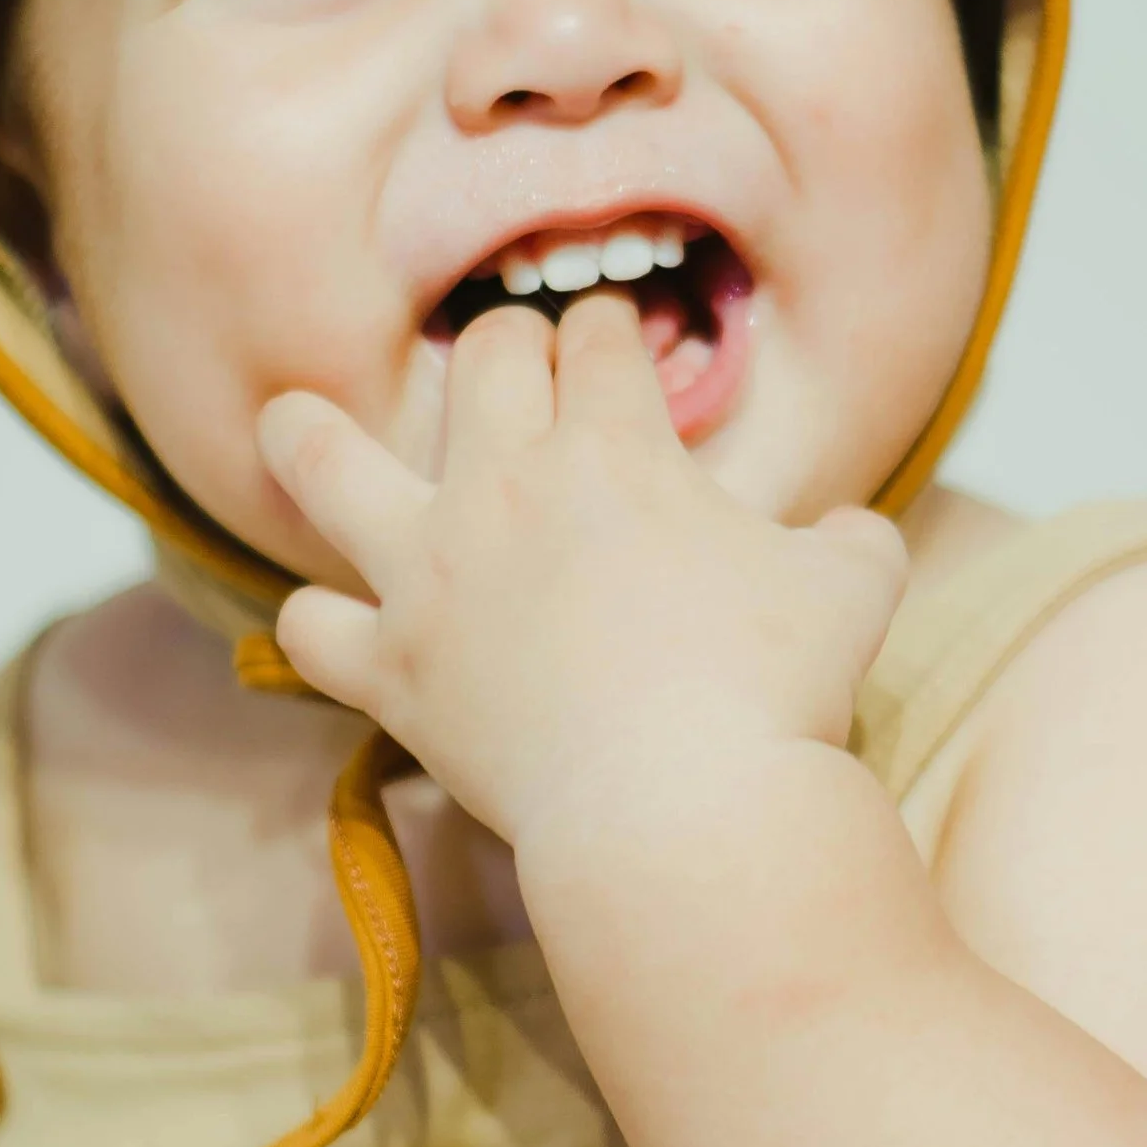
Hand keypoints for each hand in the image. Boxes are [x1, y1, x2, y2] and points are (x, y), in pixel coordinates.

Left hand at [257, 297, 906, 852]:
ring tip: (290, 420)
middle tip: (521, 373)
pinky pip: (313, 626)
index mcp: (614, 444)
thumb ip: (853, 539)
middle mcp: (505, 485)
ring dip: (307, 435)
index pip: (599, 338)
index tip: (616, 351)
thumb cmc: (777, 691)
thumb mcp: (856, 588)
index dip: (612, 334)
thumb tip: (851, 533)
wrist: (686, 812)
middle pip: (481, 360)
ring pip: (325, 464)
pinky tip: (333, 618)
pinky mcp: (394, 670)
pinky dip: (318, 621)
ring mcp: (432, 574)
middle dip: (508, 348)